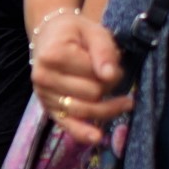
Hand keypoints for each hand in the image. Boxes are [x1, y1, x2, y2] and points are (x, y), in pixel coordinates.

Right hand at [28, 10, 132, 146]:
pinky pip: (67, 125)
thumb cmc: (74, 33)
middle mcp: (43, 78)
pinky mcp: (48, 109)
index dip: (110, 71)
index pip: (93, 74)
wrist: (49, 36)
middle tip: (111, 75)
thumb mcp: (93, 32)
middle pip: (91, 94)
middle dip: (108, 87)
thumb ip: (104, 51)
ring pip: (84, 110)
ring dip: (107, 108)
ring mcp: (44, 95)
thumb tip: (110, 76)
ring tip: (125, 103)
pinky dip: (83, 132)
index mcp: (52, 56)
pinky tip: (97, 137)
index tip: (113, 63)